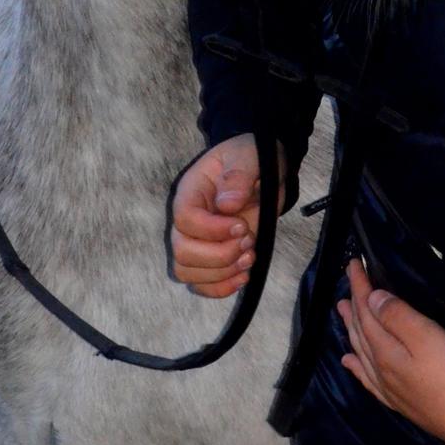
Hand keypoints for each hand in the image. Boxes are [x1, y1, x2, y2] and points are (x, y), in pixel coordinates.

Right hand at [170, 133, 286, 298]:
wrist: (263, 169)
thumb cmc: (252, 157)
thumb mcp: (250, 156)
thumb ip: (238, 175)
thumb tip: (227, 205)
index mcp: (192, 190)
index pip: (184, 219)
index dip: (212, 230)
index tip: (242, 224)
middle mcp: (189, 218)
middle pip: (182, 251)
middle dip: (219, 255)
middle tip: (248, 240)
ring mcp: (197, 240)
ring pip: (187, 272)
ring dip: (221, 273)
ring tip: (249, 257)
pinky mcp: (211, 257)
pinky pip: (200, 284)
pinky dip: (220, 287)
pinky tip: (243, 276)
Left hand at [337, 258, 444, 444]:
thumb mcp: (427, 336)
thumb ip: (397, 316)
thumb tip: (370, 299)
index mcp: (385, 350)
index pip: (366, 312)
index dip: (359, 287)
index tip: (352, 264)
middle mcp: (380, 369)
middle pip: (361, 333)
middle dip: (353, 308)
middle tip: (344, 290)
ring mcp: (389, 387)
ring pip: (362, 353)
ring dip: (352, 332)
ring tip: (343, 316)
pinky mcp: (400, 401)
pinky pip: (368, 379)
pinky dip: (356, 367)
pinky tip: (350, 363)